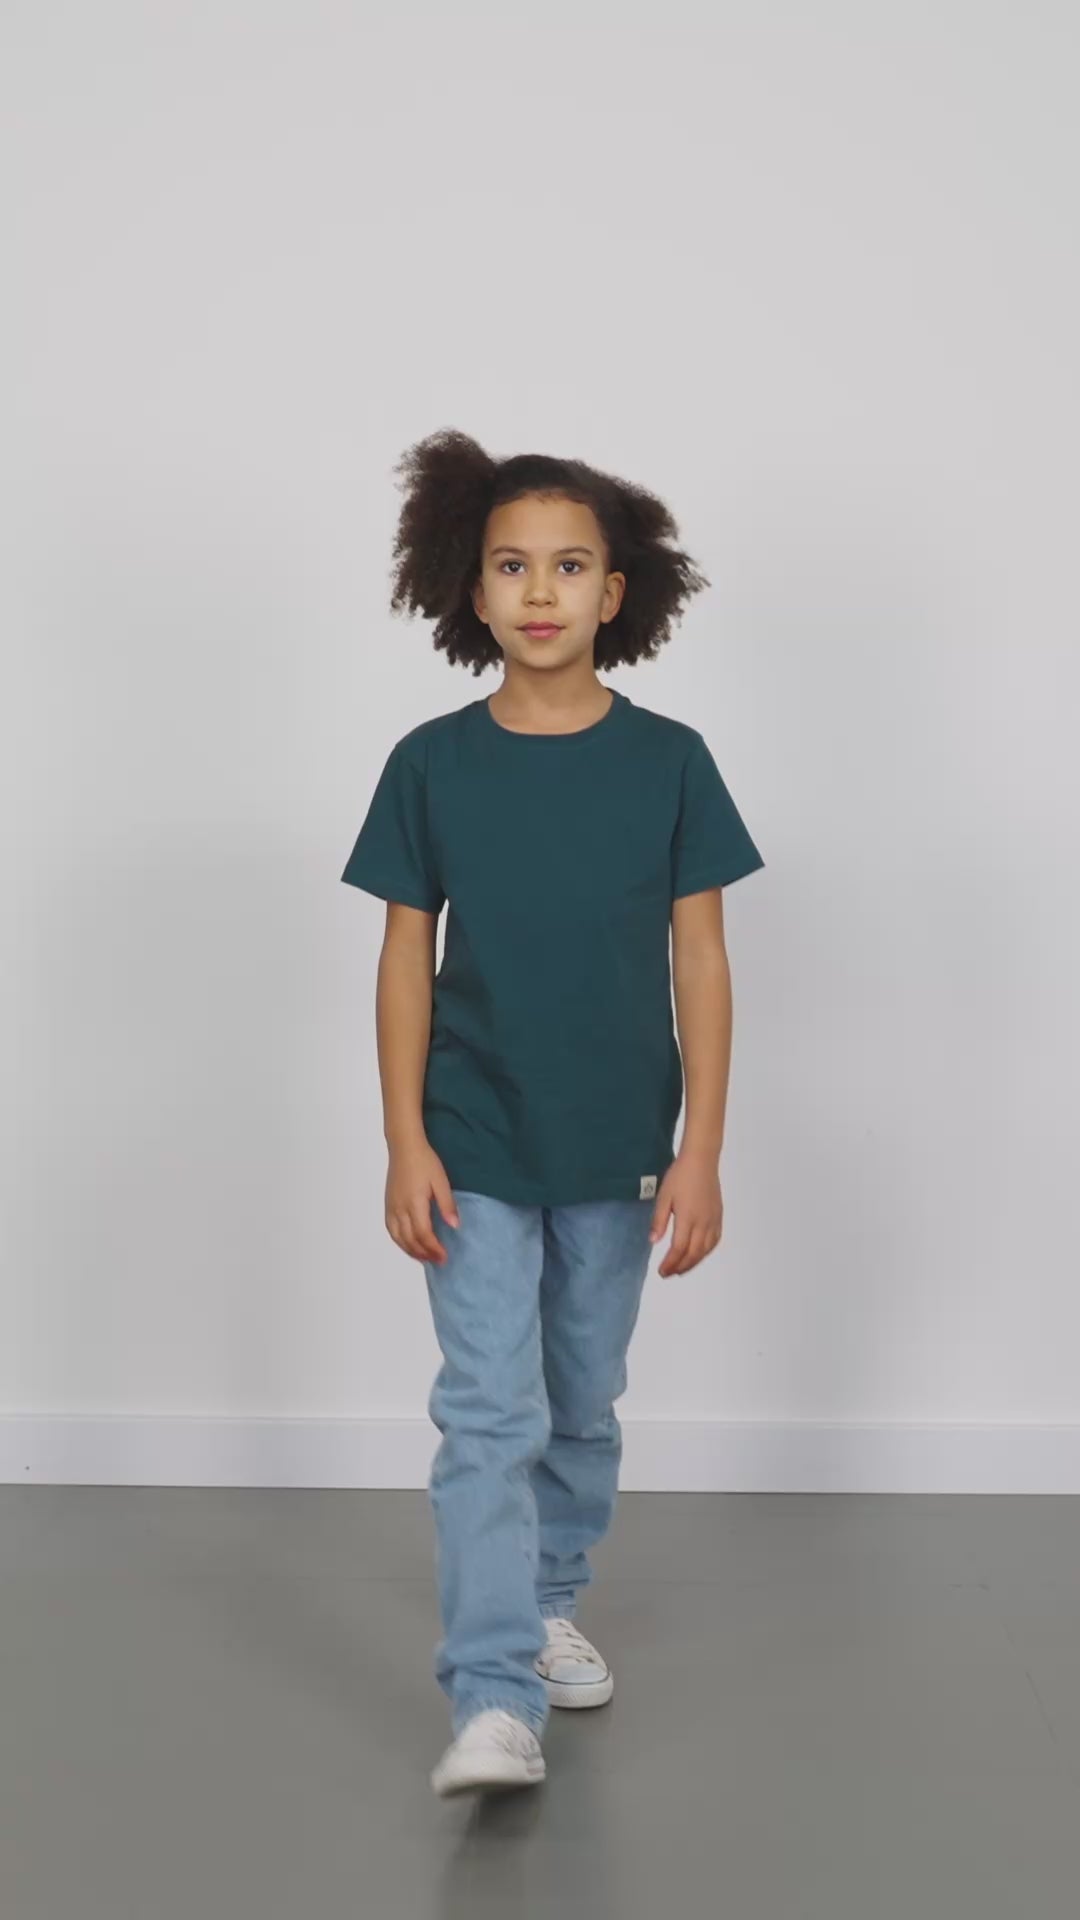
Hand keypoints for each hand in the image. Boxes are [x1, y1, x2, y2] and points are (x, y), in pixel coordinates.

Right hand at [385, 1138, 459, 1264]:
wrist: (404, 1147)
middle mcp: (400, 1209)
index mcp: (414, 1203)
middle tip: (438, 1261)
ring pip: (398, 1238)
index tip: (444, 1256)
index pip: (423, 1234)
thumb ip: (447, 1204)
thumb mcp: (441, 1181)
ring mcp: (391, 1208)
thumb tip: (454, 1226)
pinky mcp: (388, 1205)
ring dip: (411, 1251)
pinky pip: (391, 1230)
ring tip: (425, 1258)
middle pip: (410, 1240)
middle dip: (424, 1253)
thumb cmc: (425, 1161)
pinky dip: (400, 1242)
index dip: (433, 1248)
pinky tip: (409, 1245)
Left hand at [648, 1148, 723, 1276]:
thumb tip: (653, 1241)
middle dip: (681, 1267)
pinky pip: (715, 1240)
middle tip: (668, 1273)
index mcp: (688, 1218)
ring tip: (681, 1269)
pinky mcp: (719, 1216)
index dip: (670, 1263)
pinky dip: (706, 1252)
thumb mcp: (664, 1197)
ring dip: (693, 1262)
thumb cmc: (680, 1176)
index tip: (662, 1271)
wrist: (701, 1160)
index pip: (679, 1249)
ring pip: (706, 1250)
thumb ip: (659, 1220)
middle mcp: (703, 1222)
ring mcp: (713, 1220)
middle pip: (694, 1253)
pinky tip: (699, 1254)